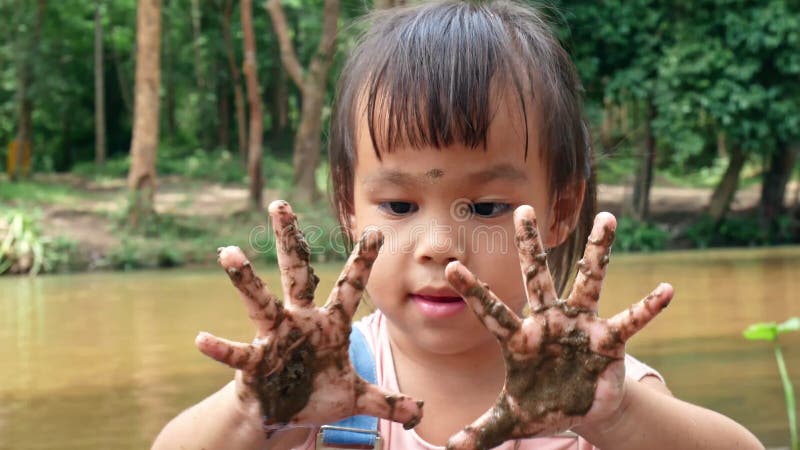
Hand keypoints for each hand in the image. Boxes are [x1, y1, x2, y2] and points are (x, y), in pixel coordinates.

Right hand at [195, 200, 422, 434]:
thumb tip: (420, 411)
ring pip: (260, 302)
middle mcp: (301, 320)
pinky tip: (202, 340)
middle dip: (289, 241)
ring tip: (228, 252)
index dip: (362, 260)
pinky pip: (238, 354)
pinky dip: (221, 349)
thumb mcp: (355, 397)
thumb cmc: (318, 394)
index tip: (376, 230)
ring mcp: (275, 337)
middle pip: (296, 273)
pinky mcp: (255, 362)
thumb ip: (387, 401)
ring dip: (245, 280)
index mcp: (330, 323)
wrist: (283, 413)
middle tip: (280, 205)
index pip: (349, 285)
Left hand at [443, 206, 672, 449]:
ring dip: (599, 251)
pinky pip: (630, 320)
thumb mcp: (512, 421)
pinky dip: (648, 307)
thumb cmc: (541, 405)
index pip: (490, 311)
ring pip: (588, 280)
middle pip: (536, 276)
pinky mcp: (608, 339)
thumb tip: (452, 449)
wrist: (579, 409)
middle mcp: (548, 321)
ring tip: (608, 216)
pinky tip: (667, 290)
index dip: (473, 291)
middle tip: (523, 208)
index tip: (451, 268)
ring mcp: (579, 325)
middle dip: (530, 244)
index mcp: (519, 338)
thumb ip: (484, 431)